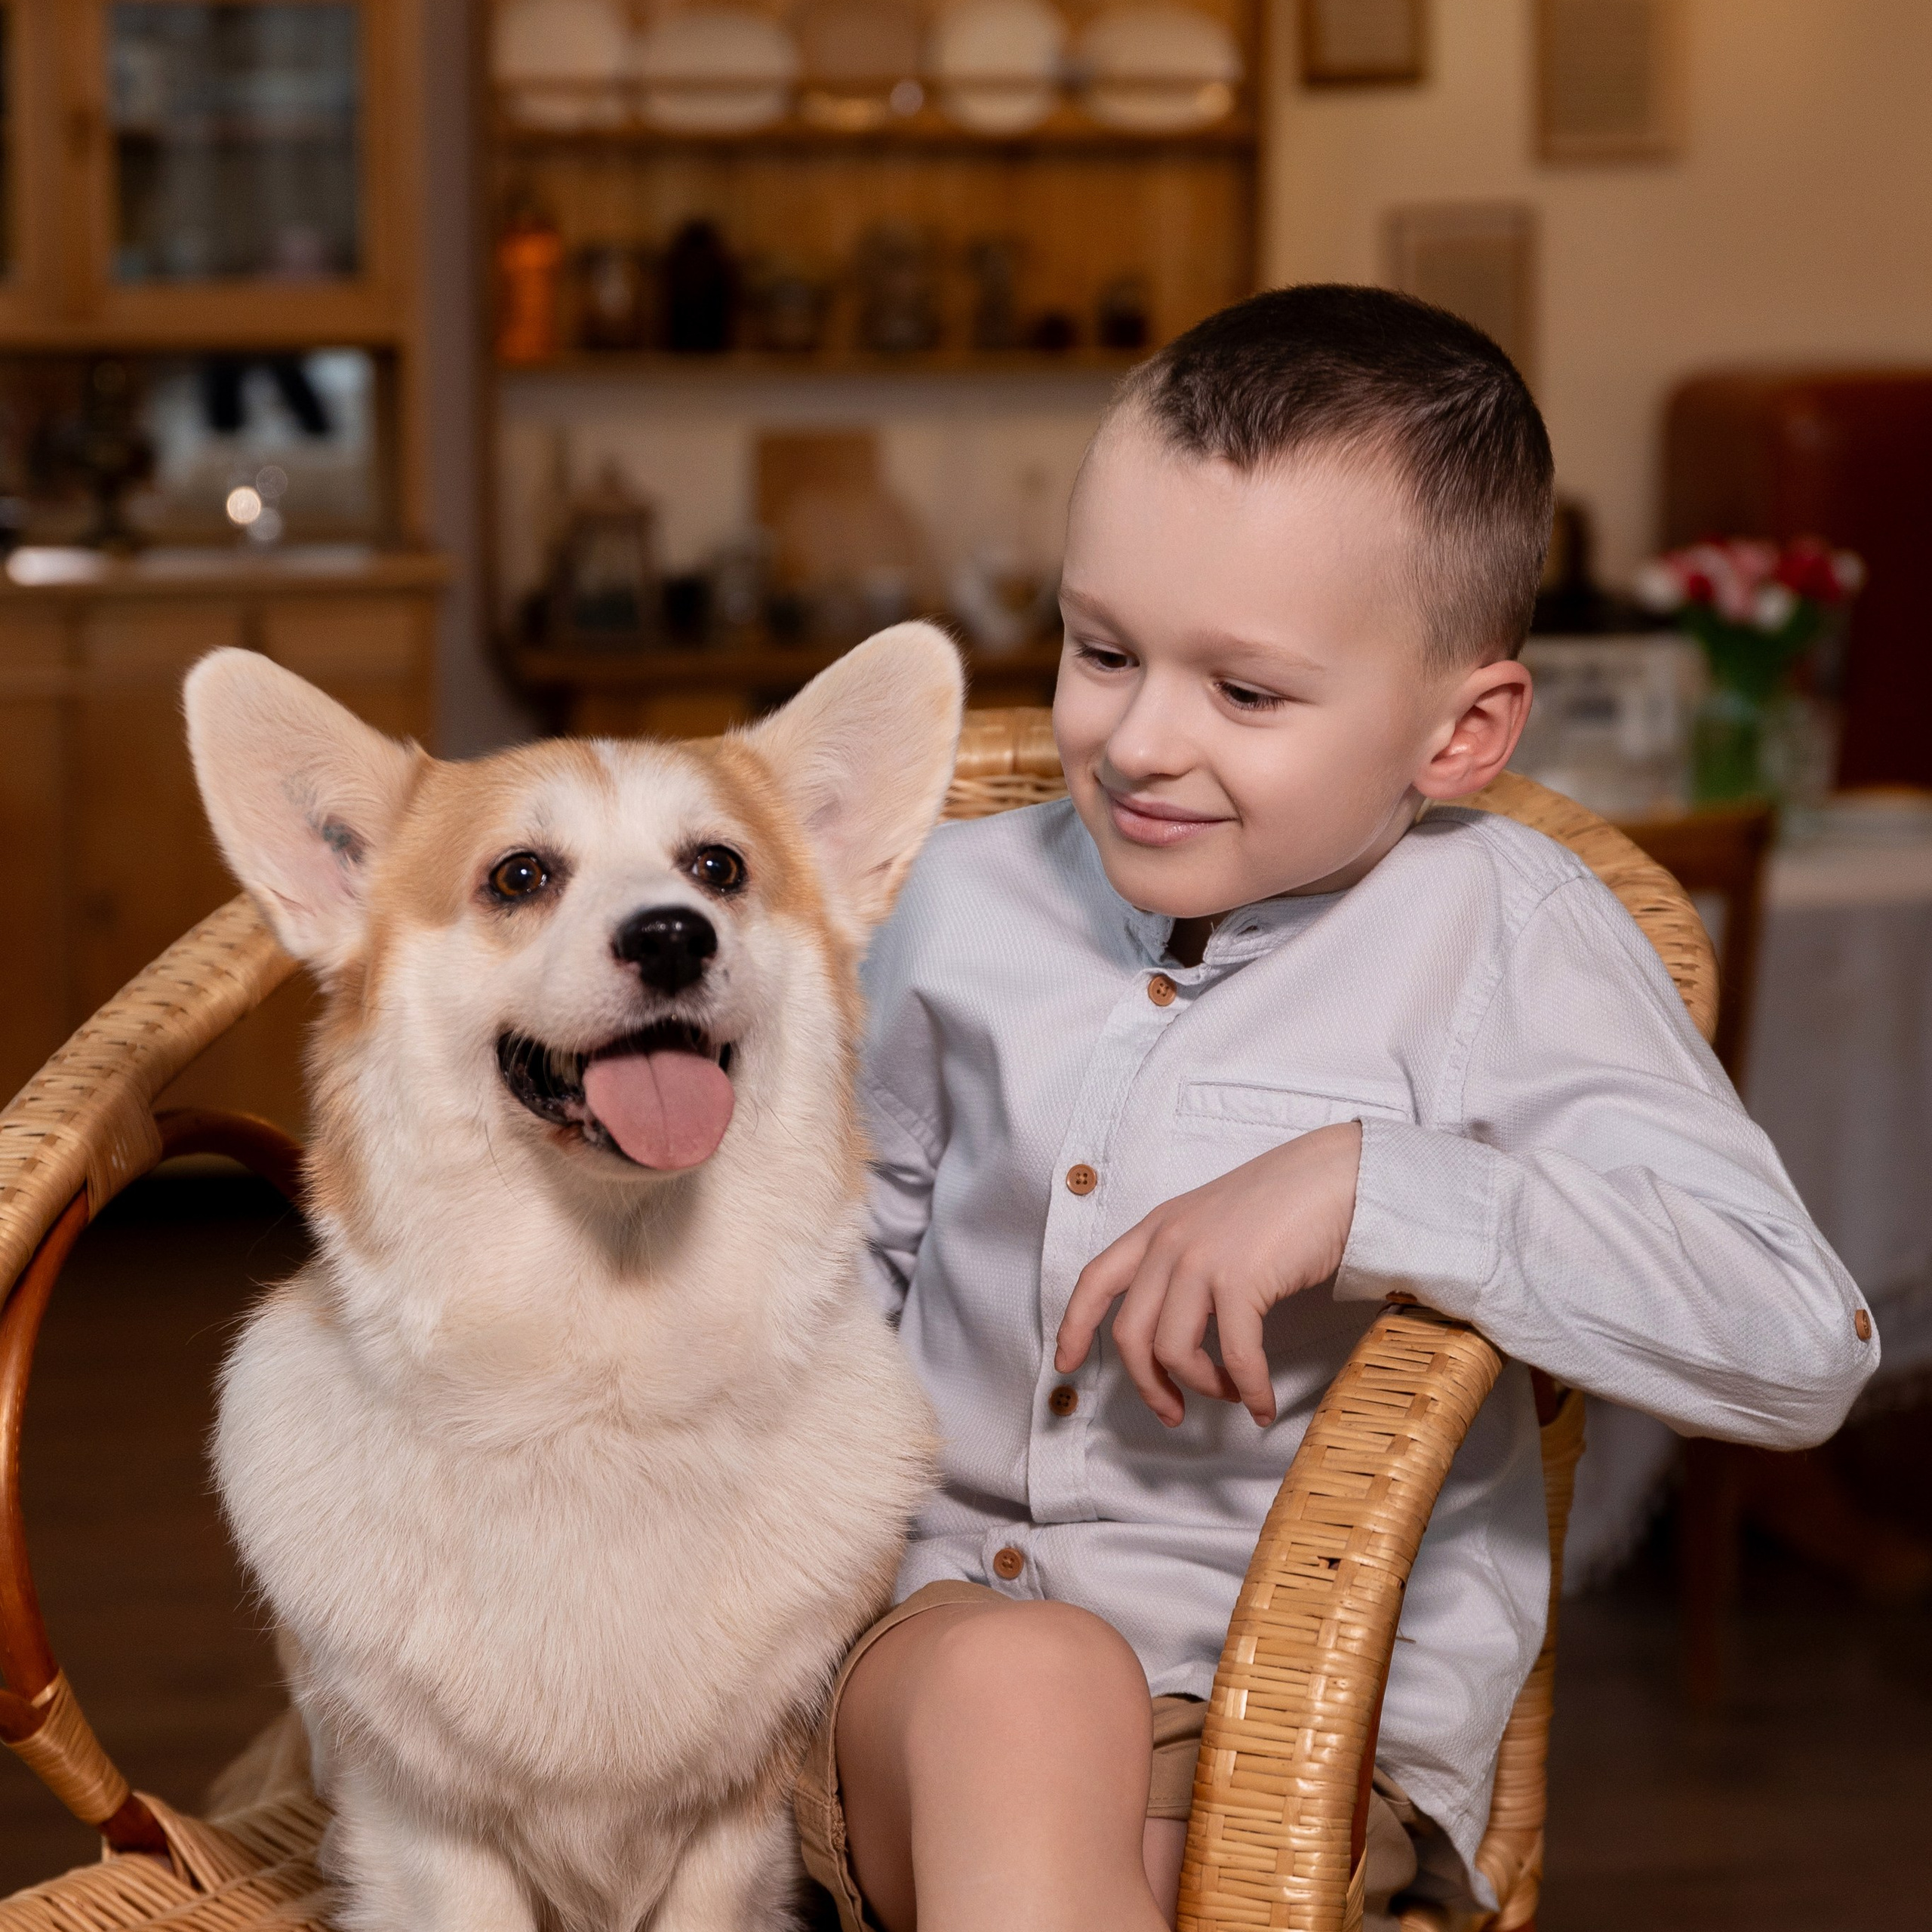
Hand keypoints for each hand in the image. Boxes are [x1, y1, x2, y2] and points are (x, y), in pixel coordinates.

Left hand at [1053, 1122, 1362, 1427]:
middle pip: (1130, 1333)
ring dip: (1203, 1386)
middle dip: (1147, 1385)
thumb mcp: (1213, 1223)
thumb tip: (1179, 1323)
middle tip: (1173, 1413)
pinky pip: (1235, 1356)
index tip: (1066, 1364)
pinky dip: (1248, 1390)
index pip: (1095, 1280)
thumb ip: (1185, 1259)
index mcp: (1157, 1227)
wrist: (1335, 1175)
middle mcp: (1169, 1242)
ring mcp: (1201, 1259)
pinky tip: (1261, 1404)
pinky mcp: (1241, 1280)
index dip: (1073, 1326)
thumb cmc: (1284, 1203)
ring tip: (1231, 1395)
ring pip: (1173, 1350)